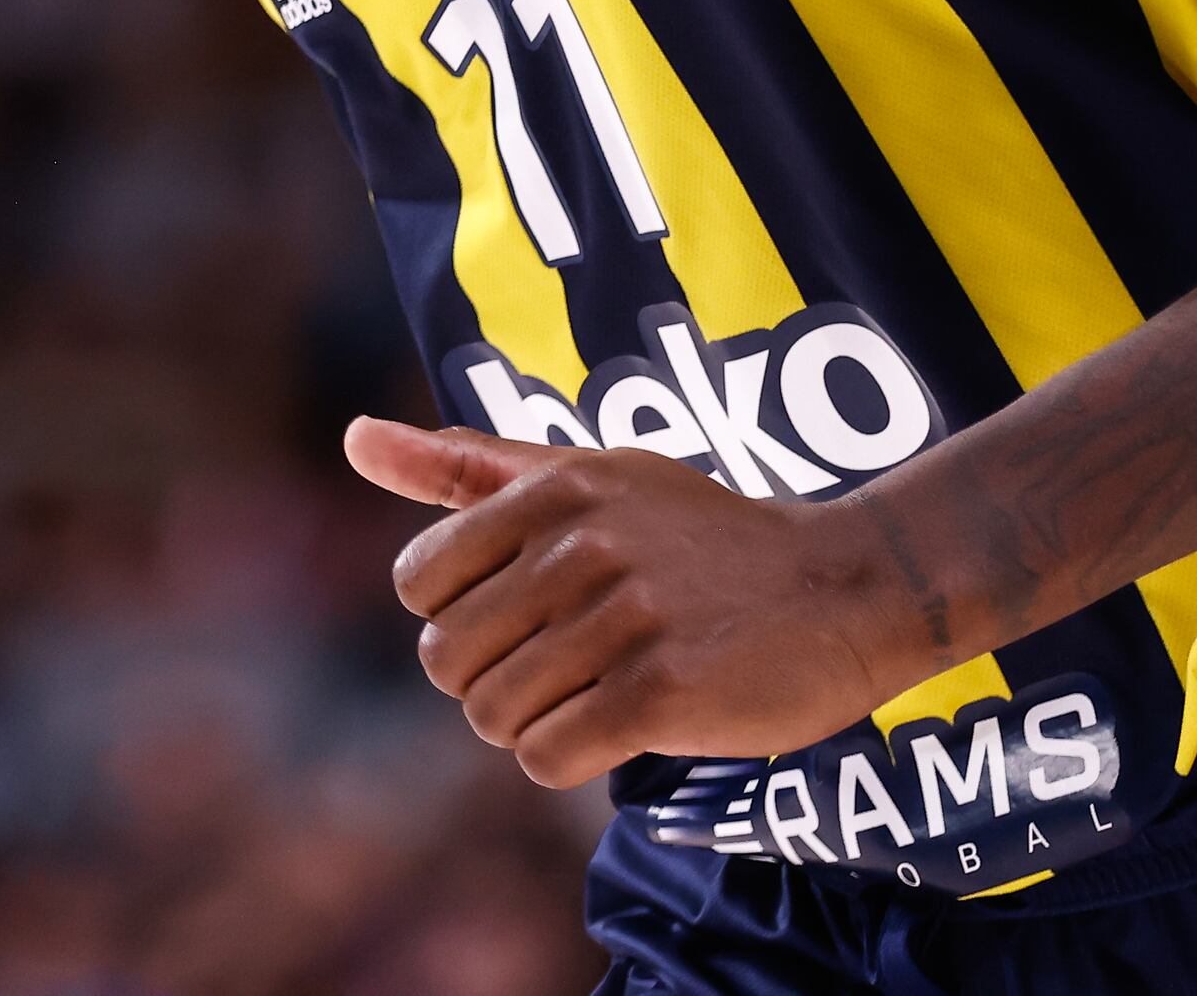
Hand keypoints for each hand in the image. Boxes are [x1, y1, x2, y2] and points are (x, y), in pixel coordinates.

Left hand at [346, 418, 939, 782]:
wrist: (843, 587)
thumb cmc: (700, 537)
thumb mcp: (589, 476)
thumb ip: (467, 464)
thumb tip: (353, 437)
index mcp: (552, 488)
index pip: (418, 582)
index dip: (458, 617)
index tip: (520, 617)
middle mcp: (580, 545)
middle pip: (447, 659)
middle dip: (490, 681)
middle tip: (560, 668)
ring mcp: (622, 618)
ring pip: (491, 715)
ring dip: (531, 724)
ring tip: (591, 695)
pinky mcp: (660, 692)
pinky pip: (545, 757)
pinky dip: (565, 759)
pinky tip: (615, 729)